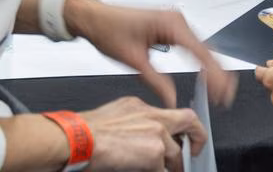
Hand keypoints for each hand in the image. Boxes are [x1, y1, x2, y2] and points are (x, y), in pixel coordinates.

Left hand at [64, 0, 236, 107]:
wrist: (94, 17)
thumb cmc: (109, 31)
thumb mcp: (133, 61)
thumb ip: (156, 82)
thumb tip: (172, 101)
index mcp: (171, 24)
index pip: (201, 53)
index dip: (215, 75)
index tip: (222, 93)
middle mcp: (176, 19)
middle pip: (206, 49)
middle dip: (218, 74)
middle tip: (226, 96)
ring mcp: (174, 22)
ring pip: (201, 48)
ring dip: (211, 68)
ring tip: (219, 89)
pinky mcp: (169, 27)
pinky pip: (191, 45)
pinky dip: (200, 60)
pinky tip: (205, 73)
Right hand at [82, 96, 205, 171]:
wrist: (77, 140)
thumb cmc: (85, 133)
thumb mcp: (114, 116)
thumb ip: (133, 122)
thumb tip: (139, 137)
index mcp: (140, 106)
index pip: (169, 113)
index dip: (180, 127)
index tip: (182, 136)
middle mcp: (152, 116)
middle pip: (189, 121)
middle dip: (196, 139)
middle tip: (194, 153)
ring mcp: (156, 134)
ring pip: (176, 153)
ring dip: (173, 166)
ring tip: (169, 171)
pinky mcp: (154, 153)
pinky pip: (163, 169)